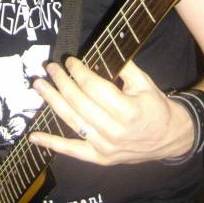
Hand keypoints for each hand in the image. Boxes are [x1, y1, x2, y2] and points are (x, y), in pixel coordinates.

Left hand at [29, 58, 193, 164]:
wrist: (169, 138)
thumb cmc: (155, 106)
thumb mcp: (145, 82)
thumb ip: (124, 66)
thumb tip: (104, 47)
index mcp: (128, 110)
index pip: (94, 87)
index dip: (78, 72)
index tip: (70, 61)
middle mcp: (114, 131)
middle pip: (79, 102)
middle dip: (62, 82)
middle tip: (50, 68)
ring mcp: (105, 147)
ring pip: (72, 121)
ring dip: (52, 102)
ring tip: (39, 86)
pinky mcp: (99, 158)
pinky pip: (72, 151)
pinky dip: (51, 143)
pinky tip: (34, 136)